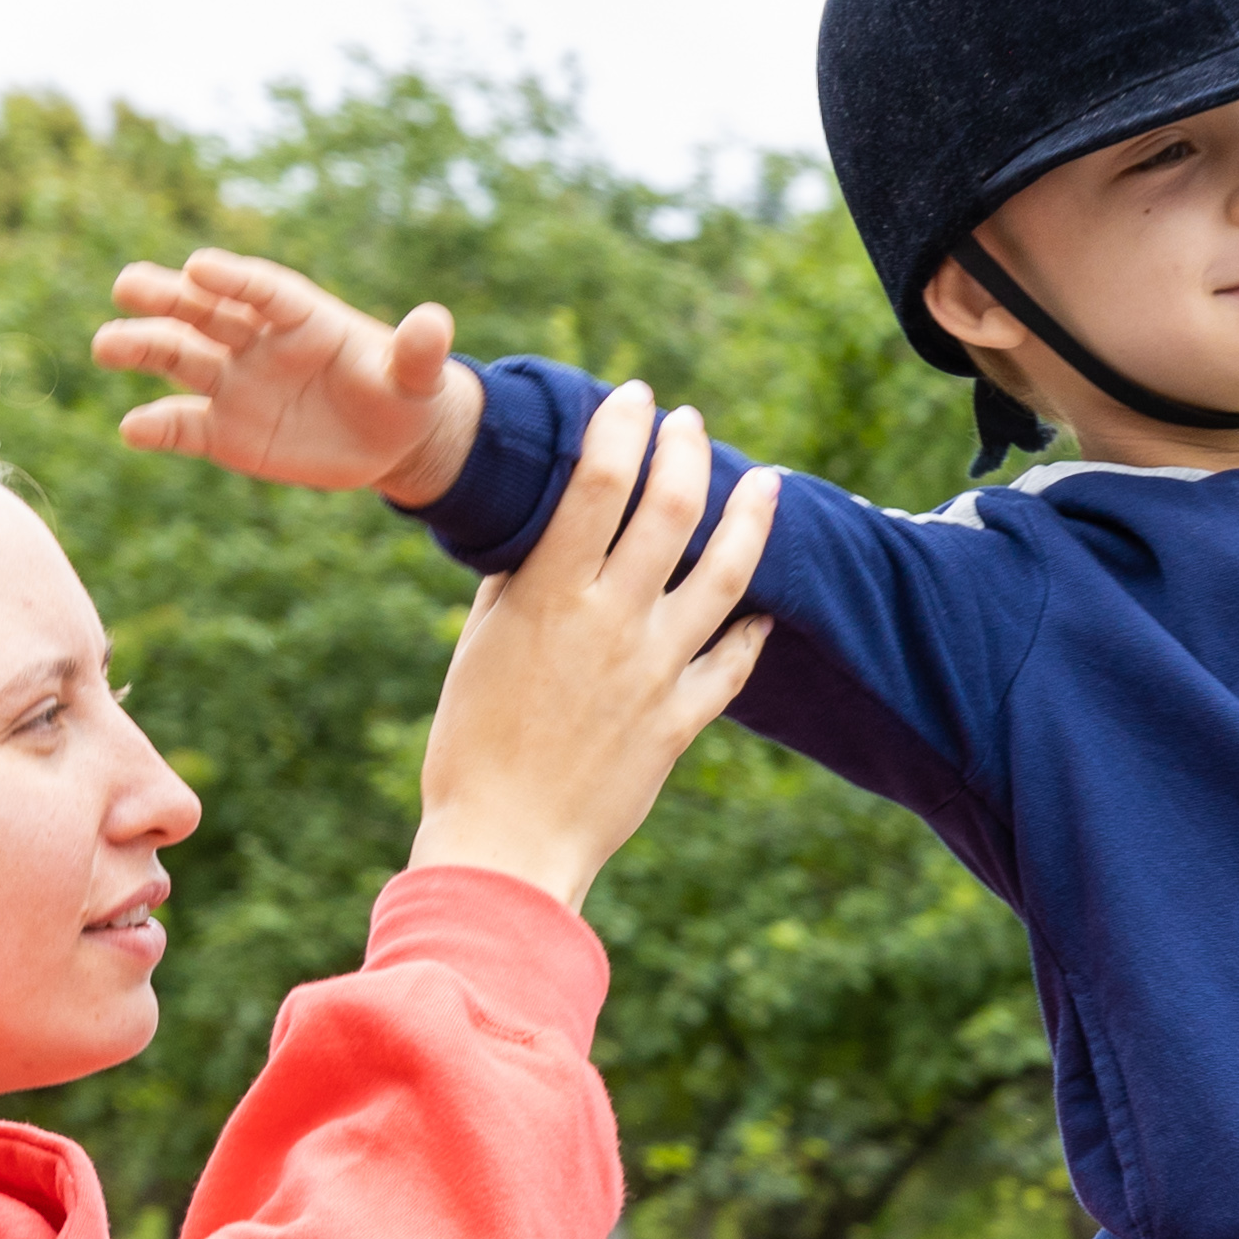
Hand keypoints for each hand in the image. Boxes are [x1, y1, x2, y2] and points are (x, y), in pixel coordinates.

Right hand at [99, 249, 492, 506]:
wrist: (390, 441)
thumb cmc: (401, 393)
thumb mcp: (417, 378)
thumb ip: (418, 351)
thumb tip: (436, 322)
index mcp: (300, 315)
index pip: (260, 289)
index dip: (233, 278)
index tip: (200, 267)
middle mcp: (255, 340)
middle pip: (203, 311)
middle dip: (166, 297)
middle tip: (128, 285)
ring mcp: (234, 382)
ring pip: (178, 358)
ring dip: (141, 349)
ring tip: (106, 346)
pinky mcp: (223, 429)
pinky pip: (184, 425)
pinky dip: (158, 427)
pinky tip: (132, 431)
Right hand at [403, 385, 782, 914]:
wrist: (507, 842)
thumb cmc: (472, 744)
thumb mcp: (480, 645)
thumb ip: (517, 582)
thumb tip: (547, 530)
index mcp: (549, 595)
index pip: (600, 481)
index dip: (624, 428)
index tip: (636, 396)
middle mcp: (613, 622)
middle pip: (671, 510)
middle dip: (686, 451)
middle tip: (690, 421)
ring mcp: (657, 671)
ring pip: (726, 575)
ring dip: (749, 519)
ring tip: (765, 482)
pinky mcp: (684, 720)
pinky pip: (735, 660)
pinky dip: (755, 625)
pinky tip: (766, 601)